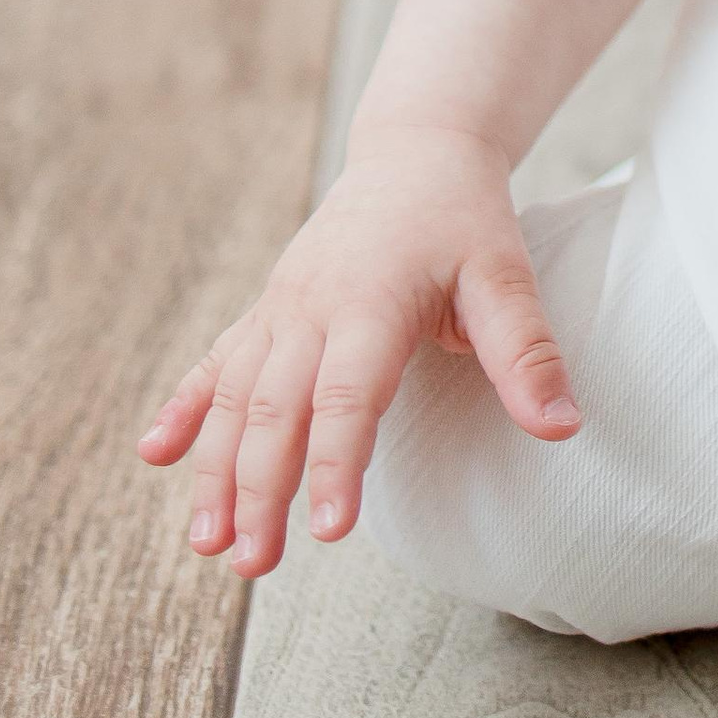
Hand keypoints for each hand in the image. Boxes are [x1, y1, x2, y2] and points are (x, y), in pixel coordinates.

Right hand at [137, 126, 576, 579]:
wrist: (417, 151)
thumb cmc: (465, 218)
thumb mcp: (507, 275)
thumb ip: (526, 353)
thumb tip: (563, 428)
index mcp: (371, 302)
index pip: (346, 397)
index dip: (336, 464)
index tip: (329, 531)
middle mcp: (311, 308)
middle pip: (275, 409)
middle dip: (259, 490)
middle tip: (251, 566)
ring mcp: (280, 308)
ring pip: (233, 396)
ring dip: (215, 470)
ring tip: (207, 544)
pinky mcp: (267, 310)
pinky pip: (215, 362)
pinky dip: (184, 408)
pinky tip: (154, 454)